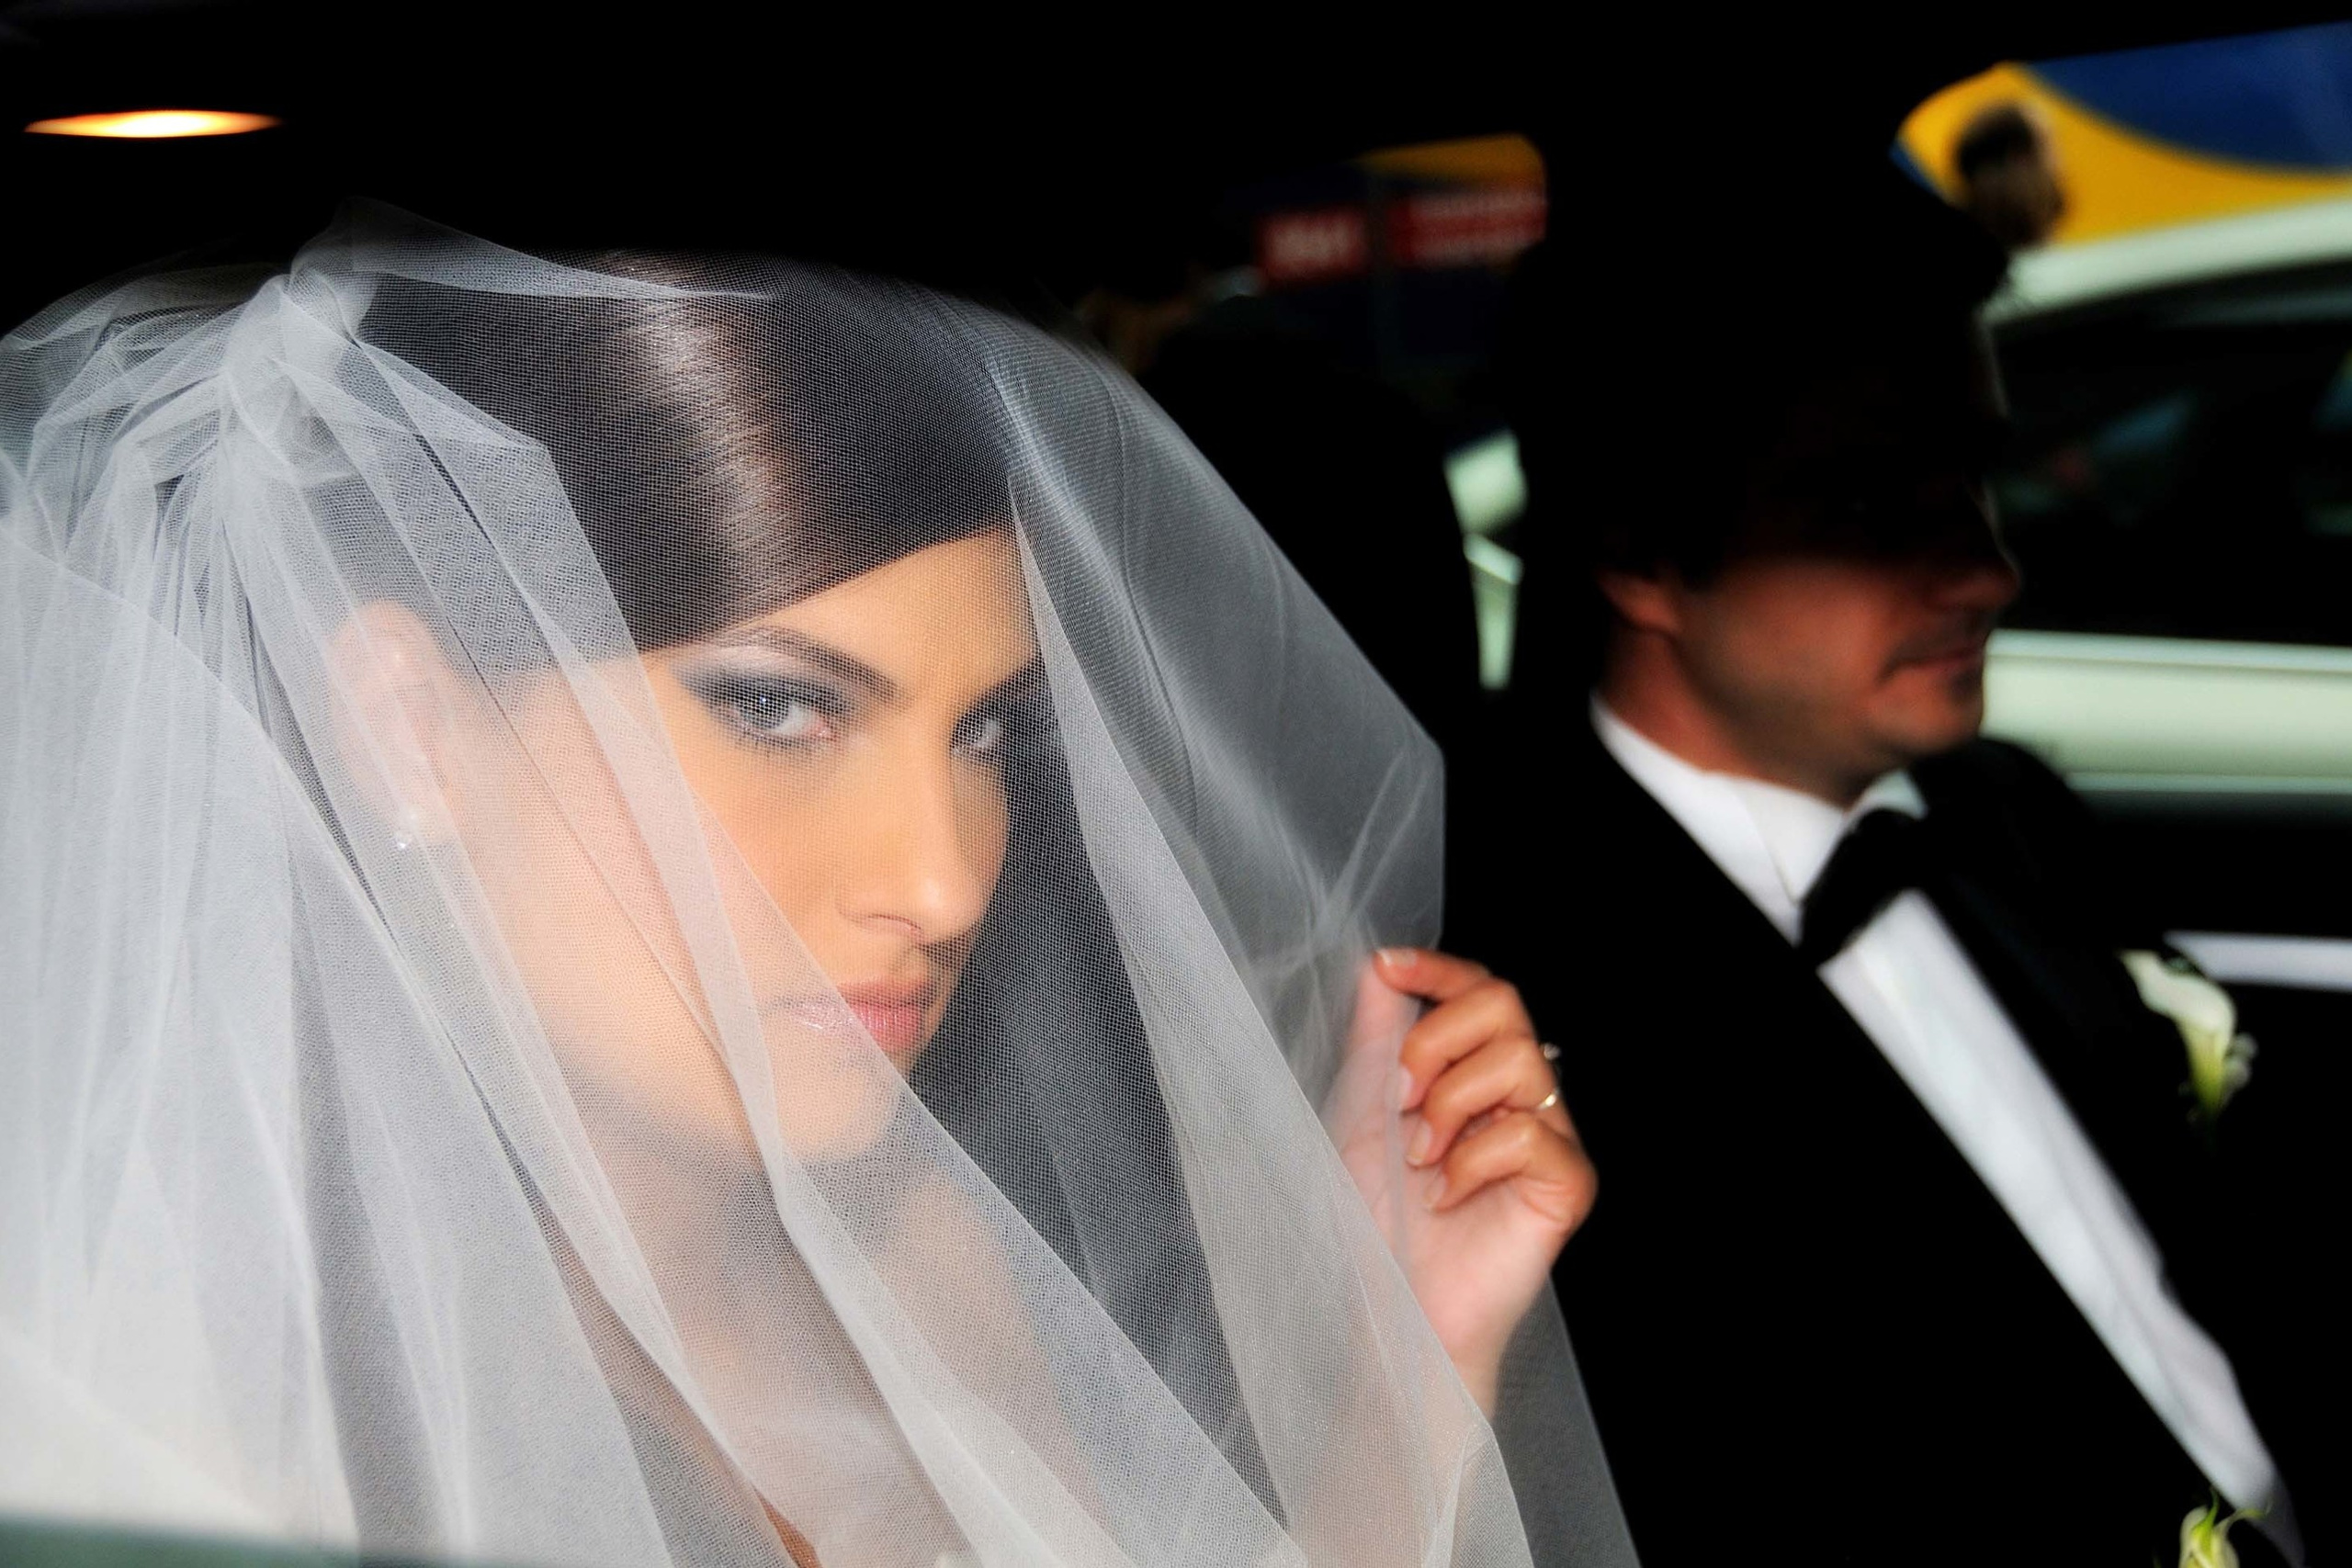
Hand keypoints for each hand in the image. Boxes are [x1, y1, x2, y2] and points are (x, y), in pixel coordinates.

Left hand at [1327, 947, 1594, 1413]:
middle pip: (1504, 1004)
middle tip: (1399, 1103)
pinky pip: (1530, 1133)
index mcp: (1475, 1073)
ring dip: (1449, 1105)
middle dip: (1434, 1042)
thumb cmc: (1379, 1220)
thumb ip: (1377, 1039)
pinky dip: (1473, 1160)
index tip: (1388, 967)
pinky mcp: (1567, 1183)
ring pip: (1520, 1059)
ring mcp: (1550, 1137)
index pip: (1479, 990)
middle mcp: (1520, 1096)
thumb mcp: (1363, 1113)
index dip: (1438, 968)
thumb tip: (1378, 969)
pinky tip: (1450, 1198)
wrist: (1395, 1304)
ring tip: (1422, 1160)